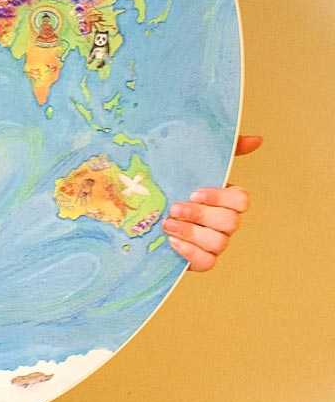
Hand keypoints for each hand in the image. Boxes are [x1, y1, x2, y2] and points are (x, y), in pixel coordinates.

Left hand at [162, 135, 260, 271]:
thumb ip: (225, 150)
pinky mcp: (201, 259)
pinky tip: (172, 242)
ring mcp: (215, 243)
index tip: (194, 192)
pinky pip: (206, 262)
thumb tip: (256, 139)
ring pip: (218, 242)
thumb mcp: (191, 164)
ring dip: (191, 232)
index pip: (241, 200)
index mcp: (226, 199)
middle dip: (200, 215)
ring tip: (167, 224)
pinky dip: (190, 253)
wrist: (144, 212)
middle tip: (174, 208)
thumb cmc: (173, 185)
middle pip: (229, 222)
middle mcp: (225, 222)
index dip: (219, 197)